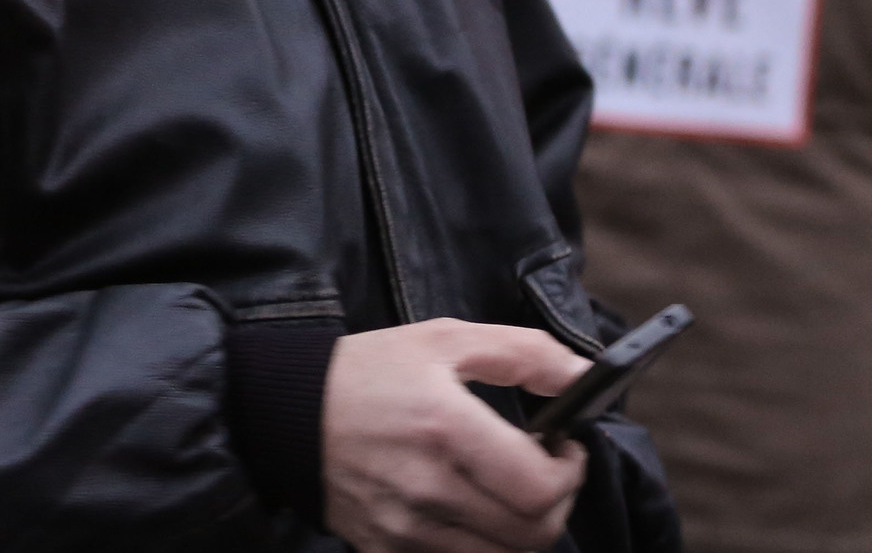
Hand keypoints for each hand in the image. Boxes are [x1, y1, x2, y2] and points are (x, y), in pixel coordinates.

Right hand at [322, 319, 590, 552]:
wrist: (287, 412)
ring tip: (507, 491)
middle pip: (533, 533)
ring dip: (522, 529)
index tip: (565, 449)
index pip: (541, 488)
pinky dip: (481, 545)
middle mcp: (429, 487)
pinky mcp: (389, 552)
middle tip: (542, 471)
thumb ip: (522, 353)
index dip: (570, 473)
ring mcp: (408, 529)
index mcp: (446, 428)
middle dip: (554, 503)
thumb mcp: (442, 340)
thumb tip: (585, 376)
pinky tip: (471, 510)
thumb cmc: (368, 372)